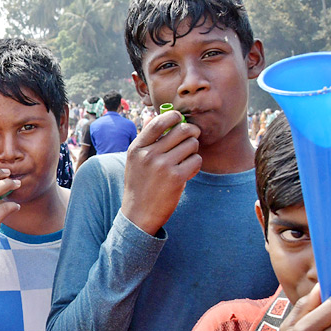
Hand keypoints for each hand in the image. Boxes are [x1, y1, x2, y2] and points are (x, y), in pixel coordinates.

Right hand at [122, 110, 201, 234]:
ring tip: (186, 158)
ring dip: (193, 150)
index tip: (179, 118)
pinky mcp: (176, 178)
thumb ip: (145, 140)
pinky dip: (195, 164)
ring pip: (192, 144)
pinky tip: (187, 171)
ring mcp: (162, 166)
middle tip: (192, 137)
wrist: (138, 214)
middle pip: (182, 130)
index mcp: (137, 148)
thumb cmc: (140, 184)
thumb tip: (153, 115)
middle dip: (191, 132)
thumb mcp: (134, 160)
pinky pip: (196, 160)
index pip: (158, 122)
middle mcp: (149, 155)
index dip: (173, 116)